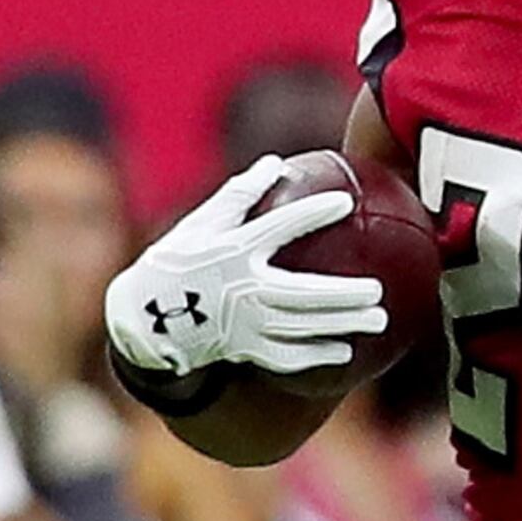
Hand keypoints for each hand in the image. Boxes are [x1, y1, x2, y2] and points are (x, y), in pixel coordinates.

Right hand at [103, 156, 386, 380]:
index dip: (310, 214)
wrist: (142, 319)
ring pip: (301, 328)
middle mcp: (241, 289)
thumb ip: (240, 195)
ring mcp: (244, 324)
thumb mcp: (200, 224)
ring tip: (378, 319)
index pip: (277, 228)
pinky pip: (286, 357)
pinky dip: (315, 356)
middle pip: (302, 293)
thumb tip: (276, 162)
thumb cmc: (178, 262)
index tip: (344, 203)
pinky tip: (345, 352)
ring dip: (341, 325)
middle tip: (378, 290)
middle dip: (343, 294)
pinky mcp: (243, 350)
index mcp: (231, 252)